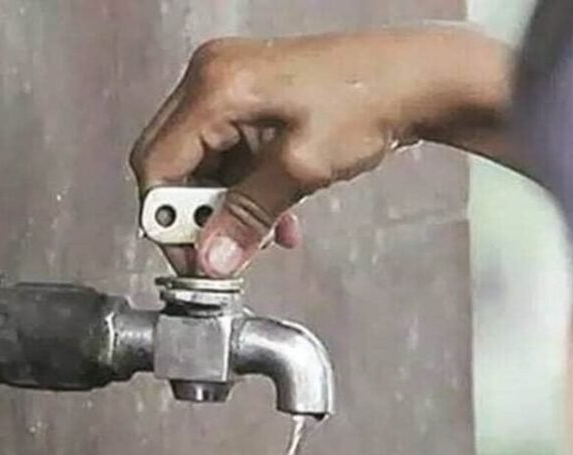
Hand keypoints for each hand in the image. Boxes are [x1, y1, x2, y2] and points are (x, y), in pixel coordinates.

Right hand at [131, 27, 512, 276]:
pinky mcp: (253, 99)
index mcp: (215, 87)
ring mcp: (232, 85)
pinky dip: (246, 189)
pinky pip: (231, 153)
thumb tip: (213, 257)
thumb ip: (249, 216)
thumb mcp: (301, 169)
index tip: (194, 258)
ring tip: (257, 240)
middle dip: (197, 214)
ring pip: (204, 163)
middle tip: (223, 253)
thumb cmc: (368, 100)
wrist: (414, 79)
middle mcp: (214, 78)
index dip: (169, 219)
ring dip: (227, 207)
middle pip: (173, 162)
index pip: (157, 163)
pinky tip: (275, 219)